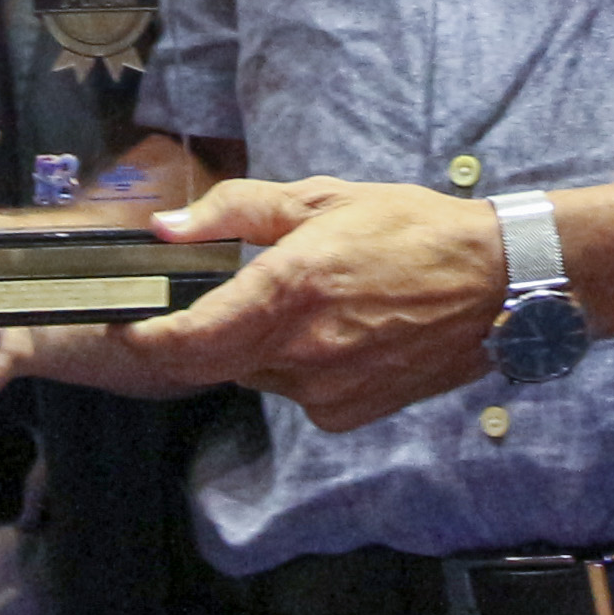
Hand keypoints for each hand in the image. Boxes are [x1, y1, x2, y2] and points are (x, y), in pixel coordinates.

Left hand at [95, 177, 508, 430]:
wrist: (494, 282)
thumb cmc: (408, 229)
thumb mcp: (318, 199)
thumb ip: (232, 212)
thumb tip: (165, 229)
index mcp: (289, 289)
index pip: (186, 337)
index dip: (141, 339)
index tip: (119, 326)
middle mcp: (301, 351)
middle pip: (206, 366)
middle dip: (180, 343)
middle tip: (173, 311)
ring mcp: (326, 391)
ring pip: (249, 376)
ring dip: (245, 348)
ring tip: (288, 305)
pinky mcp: (347, 414)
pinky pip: (291, 393)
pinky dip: (290, 366)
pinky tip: (326, 332)